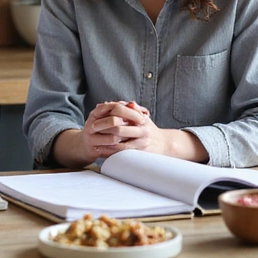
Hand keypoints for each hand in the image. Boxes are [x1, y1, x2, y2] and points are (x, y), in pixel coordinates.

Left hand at [93, 101, 207, 161]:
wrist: (165, 144)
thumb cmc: (150, 129)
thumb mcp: (144, 117)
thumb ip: (135, 109)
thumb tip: (128, 103)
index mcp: (142, 120)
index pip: (122, 115)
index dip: (108, 116)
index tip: (96, 118)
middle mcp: (142, 131)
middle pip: (119, 130)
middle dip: (104, 130)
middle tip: (92, 130)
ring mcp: (141, 144)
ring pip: (120, 145)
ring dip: (106, 145)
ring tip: (95, 144)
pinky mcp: (140, 154)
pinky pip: (123, 155)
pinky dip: (112, 154)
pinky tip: (103, 154)